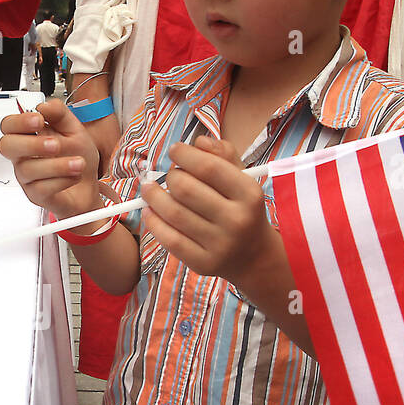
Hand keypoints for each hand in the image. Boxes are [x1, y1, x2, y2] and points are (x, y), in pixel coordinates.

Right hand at [0, 99, 101, 219]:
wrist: (89, 185)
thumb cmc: (77, 156)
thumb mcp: (74, 129)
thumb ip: (60, 114)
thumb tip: (44, 105)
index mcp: (28, 136)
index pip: (8, 125)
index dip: (19, 121)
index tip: (39, 120)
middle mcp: (23, 156)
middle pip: (6, 146)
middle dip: (31, 144)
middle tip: (54, 145)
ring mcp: (27, 177)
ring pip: (28, 169)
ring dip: (57, 165)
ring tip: (78, 163)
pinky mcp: (36, 195)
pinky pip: (41, 188)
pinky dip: (62, 180)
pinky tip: (74, 175)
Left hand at [140, 135, 270, 280]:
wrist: (255, 256)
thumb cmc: (242, 209)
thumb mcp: (243, 178)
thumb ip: (223, 155)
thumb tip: (197, 142)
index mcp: (249, 194)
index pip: (209, 167)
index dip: (185, 155)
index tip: (174, 150)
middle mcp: (237, 220)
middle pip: (186, 189)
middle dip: (170, 176)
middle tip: (169, 175)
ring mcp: (220, 245)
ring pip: (173, 213)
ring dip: (153, 196)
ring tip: (149, 188)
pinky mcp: (203, 263)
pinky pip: (169, 238)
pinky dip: (153, 221)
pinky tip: (149, 211)